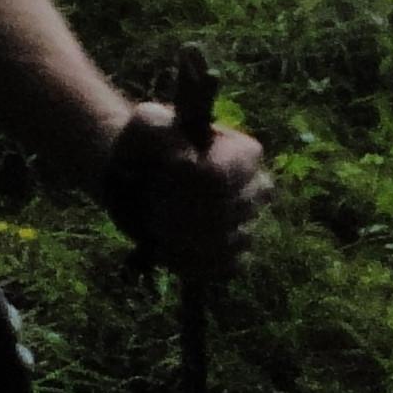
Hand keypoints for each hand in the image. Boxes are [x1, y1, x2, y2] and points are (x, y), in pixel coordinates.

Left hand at [102, 106, 274, 278]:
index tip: (159, 175)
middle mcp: (258, 190)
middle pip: (220, 214)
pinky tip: (167, 246)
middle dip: (175, 210)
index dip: (183, 182)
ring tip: (155, 220)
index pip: (219, 179)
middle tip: (151, 199)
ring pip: (222, 243)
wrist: (135, 179)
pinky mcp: (236, 256)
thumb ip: (157, 126)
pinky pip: (221, 268)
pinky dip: (186, 260)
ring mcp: (251, 226)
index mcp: (244, 152)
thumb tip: (185, 156)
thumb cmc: (144, 146)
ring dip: (177, 236)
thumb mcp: (144, 124)